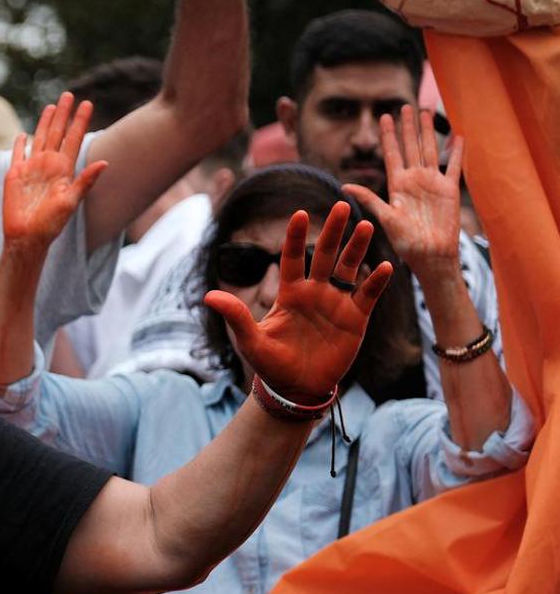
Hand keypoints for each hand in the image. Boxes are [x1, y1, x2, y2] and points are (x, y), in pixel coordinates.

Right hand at [2, 92, 108, 249]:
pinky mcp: (15, 174)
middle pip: (57, 133)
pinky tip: (23, 133)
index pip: (73, 138)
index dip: (80, 121)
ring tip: (51, 106)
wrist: (27, 236)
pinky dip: (20, 143)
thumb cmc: (51, 223)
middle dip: (63, 114)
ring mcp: (32, 168)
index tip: (87, 103)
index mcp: (64, 169)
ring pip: (40, 138)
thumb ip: (86, 181)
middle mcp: (49, 165)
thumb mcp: (71, 201)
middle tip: (69, 94)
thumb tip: (104, 162)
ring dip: (45, 122)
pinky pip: (18, 154)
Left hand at [204, 203, 392, 401]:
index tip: (299, 213)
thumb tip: (208, 296)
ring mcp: (336, 303)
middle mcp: (314, 292)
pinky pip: (368, 295)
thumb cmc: (271, 364)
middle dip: (333, 231)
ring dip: (357, 249)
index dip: (295, 236)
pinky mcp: (356, 319)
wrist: (297, 388)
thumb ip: (235, 316)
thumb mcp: (251, 340)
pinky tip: (386, 266)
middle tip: (342, 204)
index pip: (291, 257)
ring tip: (367, 226)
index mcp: (289, 293)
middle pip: (324, 255)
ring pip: (348, 269)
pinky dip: (376, 281)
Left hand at [344, 106, 462, 277]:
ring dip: (428, 132)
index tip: (384, 115)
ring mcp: (432, 183)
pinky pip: (453, 166)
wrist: (431, 254)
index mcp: (396, 185)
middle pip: (410, 146)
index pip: (391, 153)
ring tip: (426, 112)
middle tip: (405, 105)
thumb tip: (344, 186)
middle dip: (407, 126)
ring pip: (429, 150)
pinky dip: (456, 151)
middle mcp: (413, 180)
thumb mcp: (385, 218)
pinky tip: (458, 136)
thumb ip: (369, 199)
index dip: (388, 135)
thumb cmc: (405, 241)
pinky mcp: (449, 189)